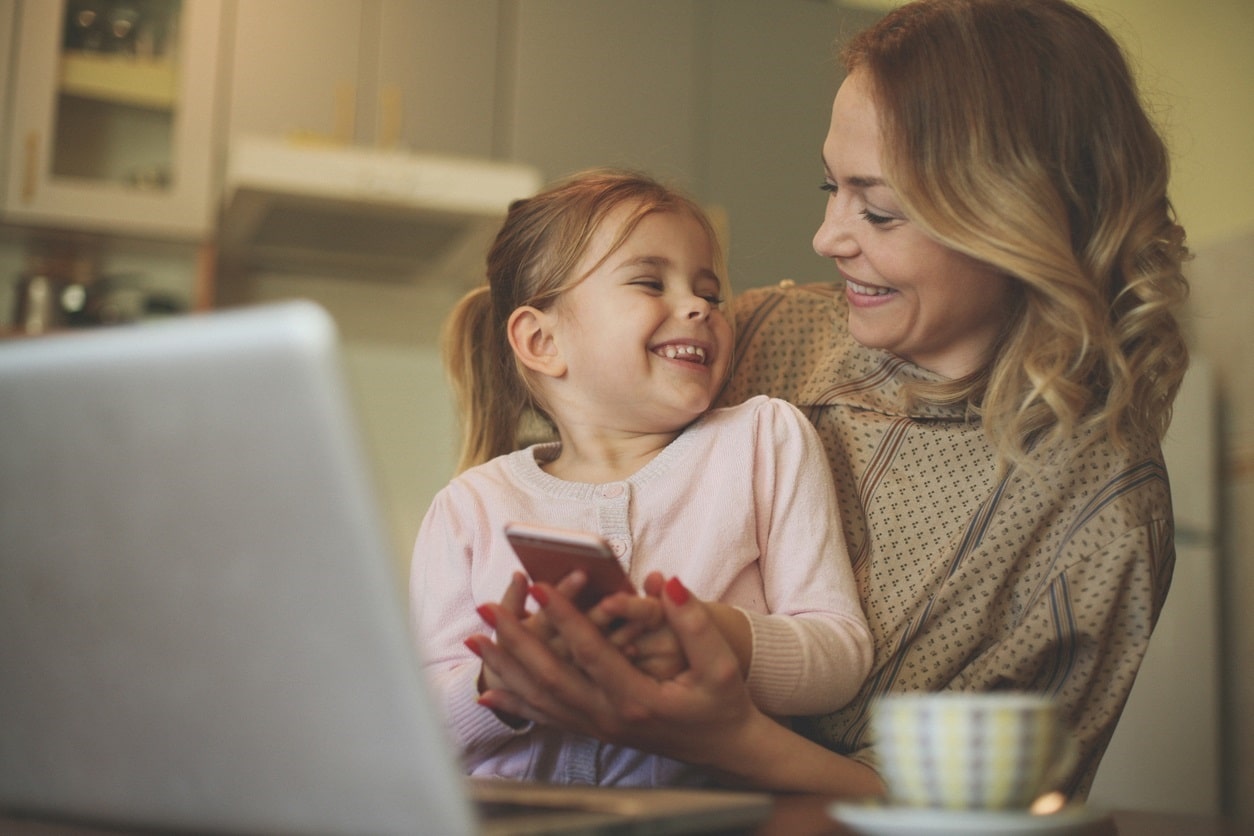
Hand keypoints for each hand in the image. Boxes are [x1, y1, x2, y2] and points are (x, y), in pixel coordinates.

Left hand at [471, 575, 760, 767]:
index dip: (562, 615)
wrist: (726, 749)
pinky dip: (514, 703)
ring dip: (505, 665)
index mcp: (637, 697)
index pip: (589, 650)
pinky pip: (546, 718)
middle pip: (550, 675)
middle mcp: (609, 716)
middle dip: (515, 638)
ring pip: (540, 698)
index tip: (536, 585)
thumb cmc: (723, 702)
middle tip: (486, 607)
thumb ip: (694, 622)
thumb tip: (666, 581)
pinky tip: (489, 692)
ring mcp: (598, 728)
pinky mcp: (594, 731)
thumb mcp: (720, 662)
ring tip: (475, 638)